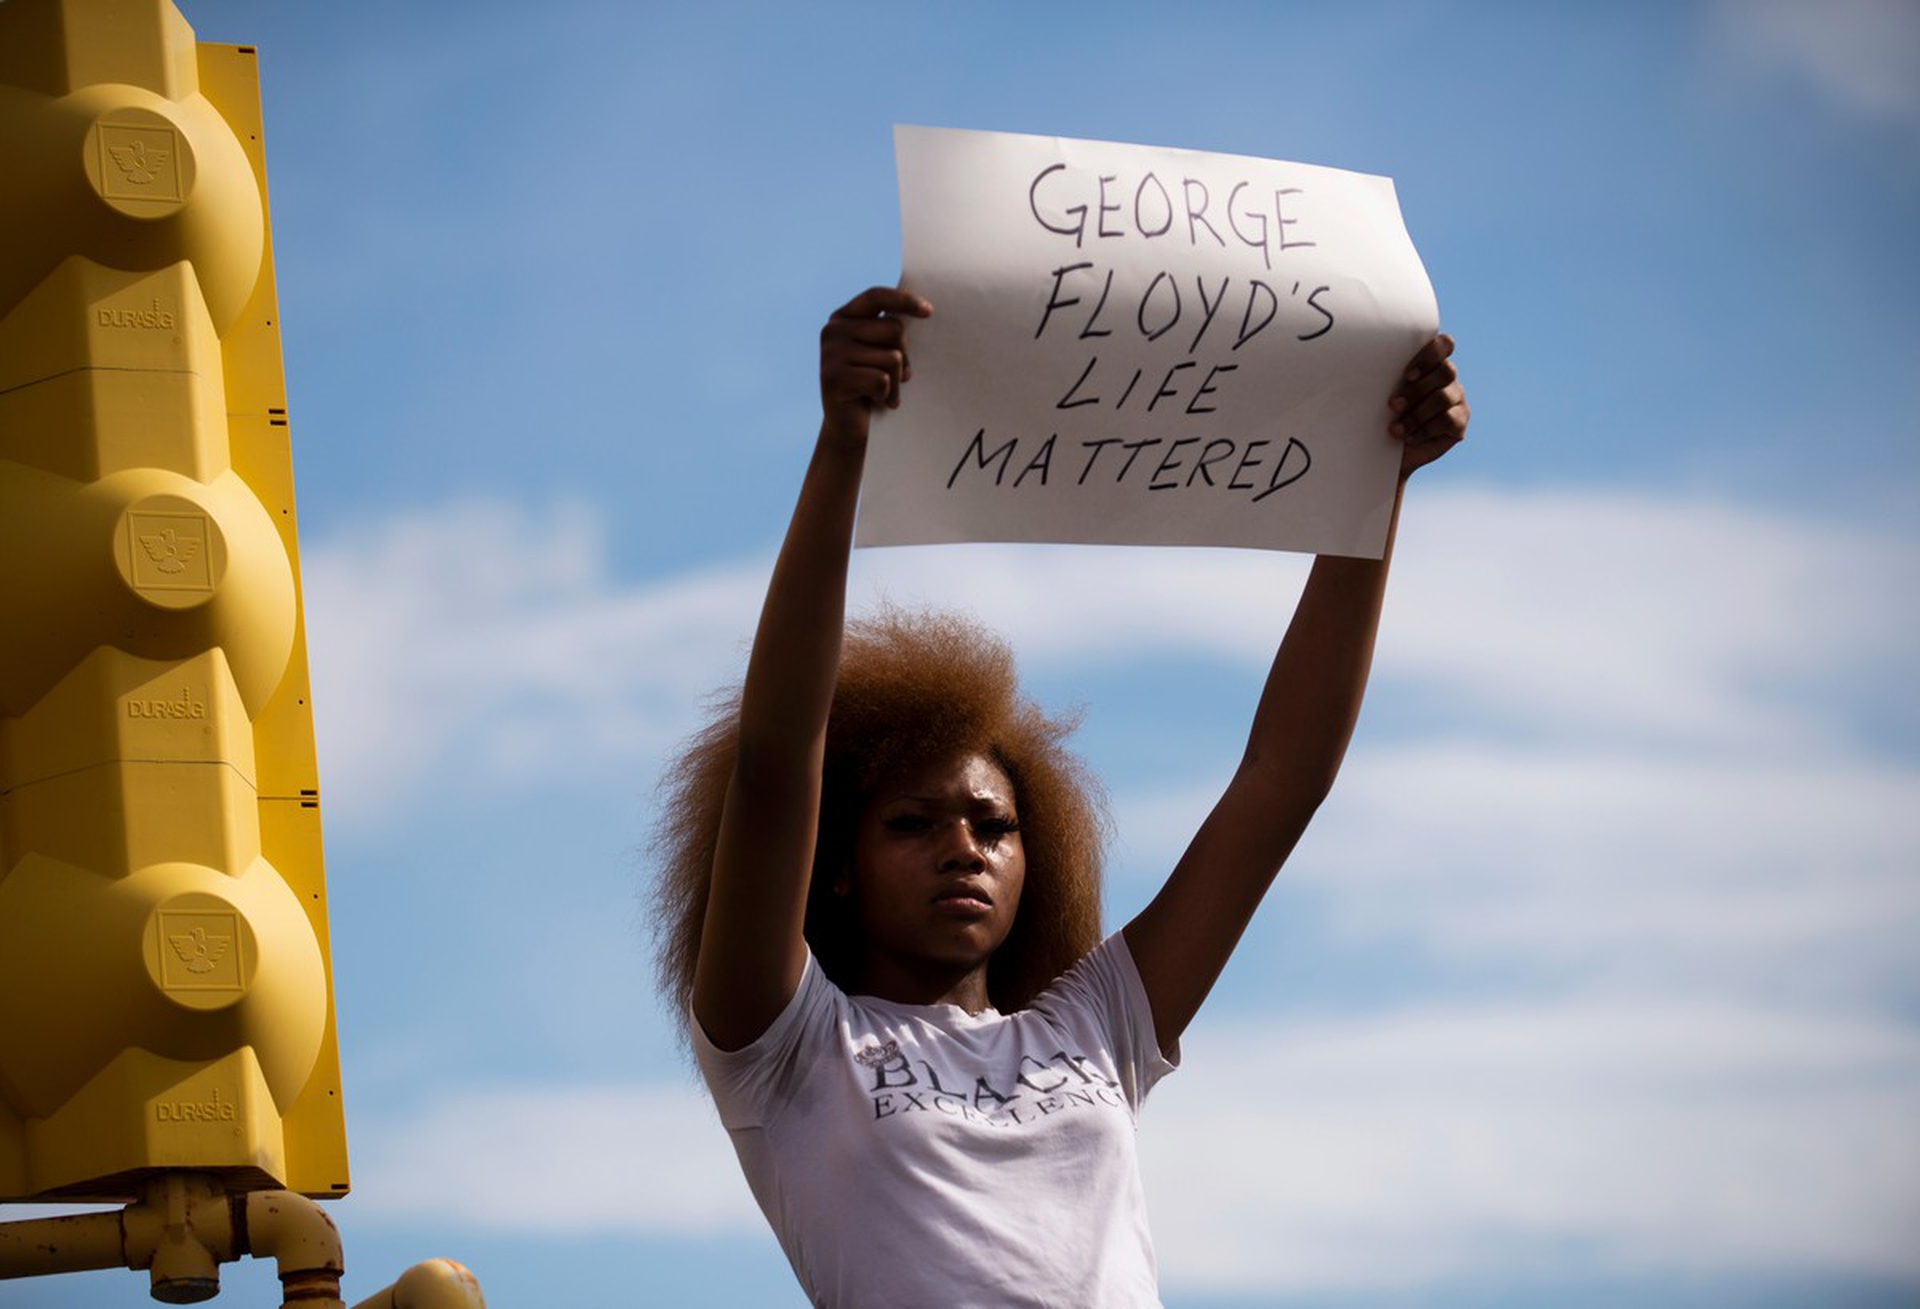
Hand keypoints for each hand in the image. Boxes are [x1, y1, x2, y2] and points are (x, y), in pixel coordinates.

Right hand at [819, 287, 931, 444]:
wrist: (850, 428)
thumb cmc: (872, 387)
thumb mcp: (880, 352)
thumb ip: (889, 332)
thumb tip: (924, 310)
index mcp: (844, 318)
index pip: (876, 296)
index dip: (904, 300)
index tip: (929, 312)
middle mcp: (833, 331)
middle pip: (893, 328)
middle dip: (904, 355)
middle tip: (897, 376)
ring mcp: (831, 354)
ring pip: (891, 358)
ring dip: (896, 381)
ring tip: (885, 393)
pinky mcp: (834, 379)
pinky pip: (881, 381)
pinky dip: (886, 395)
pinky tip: (876, 402)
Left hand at [1388, 334, 1468, 478]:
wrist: (1385, 454)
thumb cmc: (1379, 417)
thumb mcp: (1379, 394)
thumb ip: (1384, 376)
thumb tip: (1362, 363)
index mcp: (1430, 364)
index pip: (1444, 345)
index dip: (1430, 355)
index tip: (1407, 375)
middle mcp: (1447, 379)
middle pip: (1446, 371)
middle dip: (1417, 390)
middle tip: (1393, 405)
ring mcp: (1456, 400)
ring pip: (1444, 397)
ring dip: (1417, 414)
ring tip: (1395, 429)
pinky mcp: (1459, 424)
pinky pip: (1448, 420)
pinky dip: (1425, 430)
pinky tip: (1410, 437)